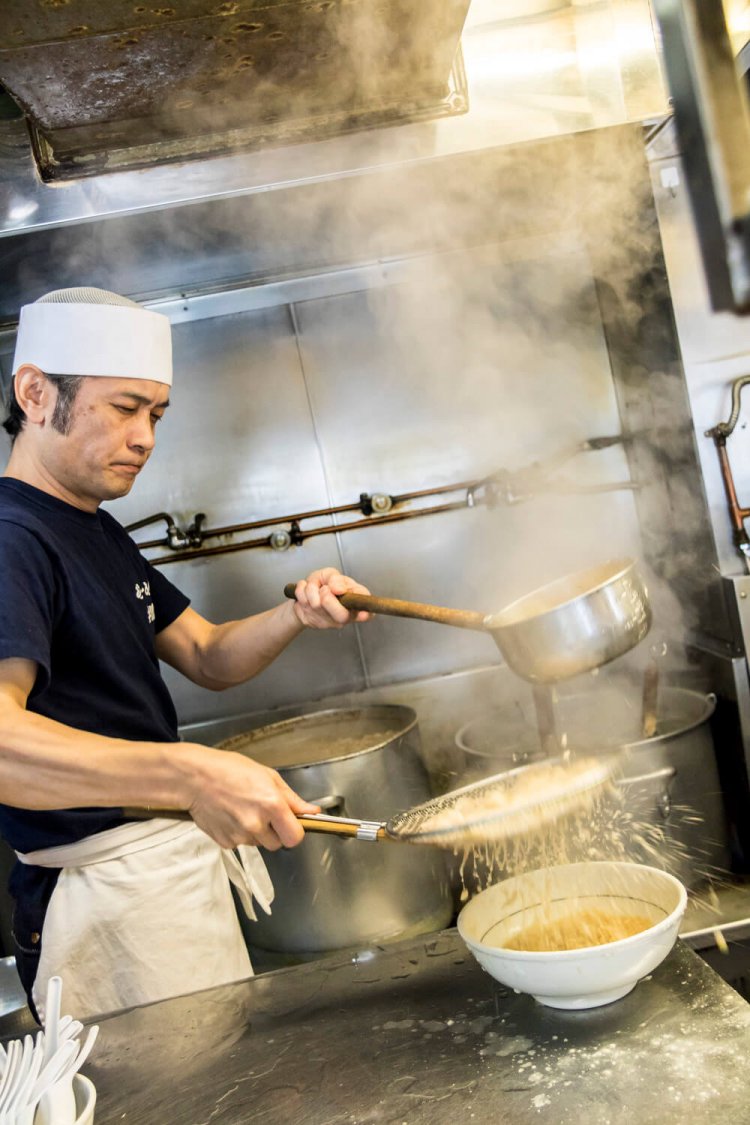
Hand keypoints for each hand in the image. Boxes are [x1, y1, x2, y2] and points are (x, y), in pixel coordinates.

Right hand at [183, 745, 319, 849]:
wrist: (194, 778)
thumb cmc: (228, 770)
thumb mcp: (267, 776)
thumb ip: (292, 798)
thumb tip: (311, 811)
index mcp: (271, 804)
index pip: (296, 837)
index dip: (295, 831)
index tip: (292, 824)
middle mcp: (256, 823)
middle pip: (278, 844)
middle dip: (276, 832)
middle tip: (265, 813)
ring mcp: (239, 835)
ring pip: (259, 844)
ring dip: (257, 832)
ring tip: (244, 809)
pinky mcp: (225, 842)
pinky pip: (240, 844)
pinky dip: (239, 833)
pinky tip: (231, 815)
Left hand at [288, 567, 371, 628]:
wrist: (304, 596)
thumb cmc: (323, 585)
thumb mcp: (331, 575)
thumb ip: (336, 578)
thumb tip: (338, 588)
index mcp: (354, 602)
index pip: (367, 613)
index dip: (366, 614)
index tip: (362, 614)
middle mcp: (345, 615)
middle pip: (342, 616)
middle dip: (329, 598)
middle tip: (324, 590)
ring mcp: (329, 621)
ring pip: (317, 604)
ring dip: (311, 589)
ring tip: (314, 588)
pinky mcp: (312, 621)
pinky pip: (303, 601)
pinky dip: (301, 590)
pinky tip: (306, 593)